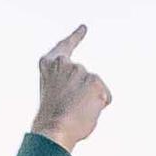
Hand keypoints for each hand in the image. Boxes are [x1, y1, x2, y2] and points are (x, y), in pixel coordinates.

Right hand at [31, 25, 111, 148]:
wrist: (54, 128)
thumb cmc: (52, 118)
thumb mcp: (54, 92)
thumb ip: (67, 83)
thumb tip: (88, 92)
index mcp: (49, 64)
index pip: (65, 46)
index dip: (76, 37)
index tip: (84, 27)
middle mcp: (65, 63)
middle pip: (85, 76)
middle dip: (83, 93)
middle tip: (69, 106)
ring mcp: (81, 70)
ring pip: (95, 87)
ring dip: (90, 100)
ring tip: (75, 110)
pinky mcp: (96, 81)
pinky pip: (106, 96)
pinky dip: (100, 106)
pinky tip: (87, 111)